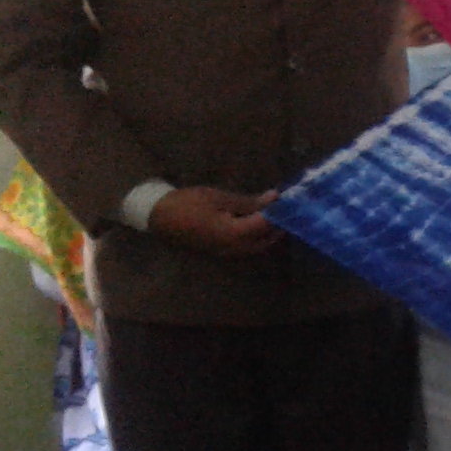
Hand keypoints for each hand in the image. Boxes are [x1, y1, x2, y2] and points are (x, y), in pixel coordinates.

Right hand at [148, 186, 279, 256]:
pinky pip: (246, 247)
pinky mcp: (222, 252)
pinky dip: (256, 237)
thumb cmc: (189, 203)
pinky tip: (257, 223)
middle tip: (286, 208)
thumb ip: (250, 202)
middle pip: (266, 240)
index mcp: (234, 234)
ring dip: (269, 233)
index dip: (280, 213)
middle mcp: (234, 248)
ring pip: (258, 246)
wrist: (160, 216)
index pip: (267, 225)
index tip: (291, 201)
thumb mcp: (220, 198)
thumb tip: (275, 198)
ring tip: (275, 214)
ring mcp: (228, 253)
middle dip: (278, 226)